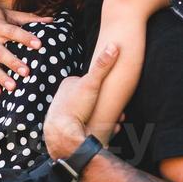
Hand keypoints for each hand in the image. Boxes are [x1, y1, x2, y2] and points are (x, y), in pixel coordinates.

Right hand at [0, 0, 53, 95]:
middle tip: (27, 72)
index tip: (39, 44)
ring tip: (13, 88)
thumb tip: (51, 20)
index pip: (14, 32)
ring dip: (1, 77)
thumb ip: (28, 18)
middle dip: (13, 63)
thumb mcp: (6, 13)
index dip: (26, 38)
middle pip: (1, 53)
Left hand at [44, 44, 119, 158]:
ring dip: (106, 119)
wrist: (61, 136)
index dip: (105, 89)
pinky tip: (110, 132)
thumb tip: (114, 45)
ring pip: (92, 115)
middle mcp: (65, 98)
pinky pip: (89, 129)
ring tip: (118, 123)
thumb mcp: (91, 83)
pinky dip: (100, 130)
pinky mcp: (69, 130)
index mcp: (68, 84)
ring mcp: (67, 114)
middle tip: (121, 113)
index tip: (117, 93)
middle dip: (107, 106)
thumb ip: (102, 65)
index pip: (91, 83)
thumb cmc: (75, 107)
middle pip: (92, 100)